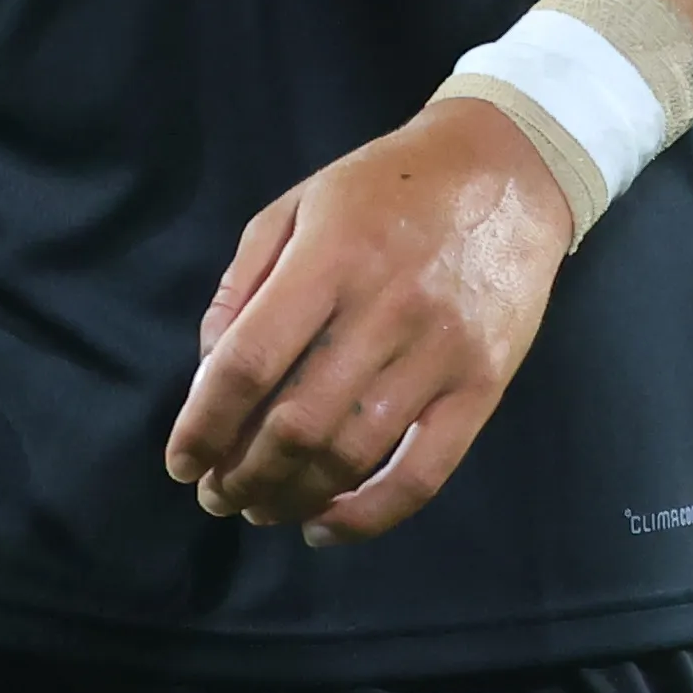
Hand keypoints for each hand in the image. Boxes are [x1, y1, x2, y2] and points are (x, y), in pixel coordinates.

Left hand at [163, 100, 571, 542]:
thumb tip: (209, 376)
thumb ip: (242, 283)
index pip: (247, 364)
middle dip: (239, 477)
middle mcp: (385, 308)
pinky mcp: (484, 381)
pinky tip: (325, 525)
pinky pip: (424, 471)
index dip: (202, 426)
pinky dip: (367, 516)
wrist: (512, 166)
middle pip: (294, 424)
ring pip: (350, 455)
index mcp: (331, 258)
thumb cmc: (389, 185)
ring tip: (261, 506)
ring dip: (290, 498)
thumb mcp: (300, 204)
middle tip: (217, 494)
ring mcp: (441, 350)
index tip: (181, 460)